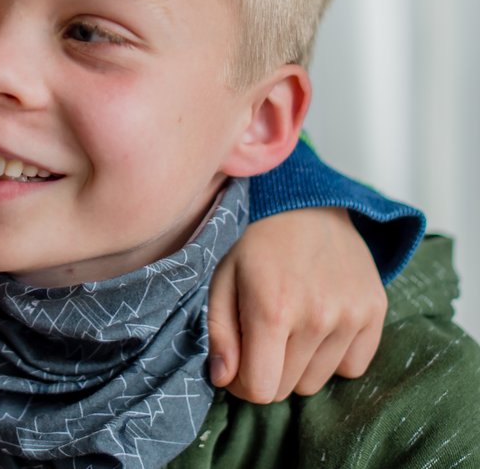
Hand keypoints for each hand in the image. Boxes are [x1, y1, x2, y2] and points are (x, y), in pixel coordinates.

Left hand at [206, 206, 385, 402]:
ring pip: (318, 382)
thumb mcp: (223, 281)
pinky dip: (333, 357)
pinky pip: (352, 368)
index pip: (261, 388)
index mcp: (272, 310)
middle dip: (268, 371)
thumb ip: (220, 335)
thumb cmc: (257, 247)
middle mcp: (316, 318)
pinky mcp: (375, 313)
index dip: (242, 384)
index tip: (238, 363)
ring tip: (290, 327)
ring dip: (299, 365)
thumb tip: (224, 379)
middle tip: (261, 340)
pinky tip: (319, 326)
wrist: (307, 207)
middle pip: (287, 388)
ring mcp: (351, 316)